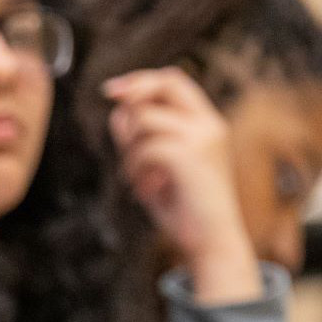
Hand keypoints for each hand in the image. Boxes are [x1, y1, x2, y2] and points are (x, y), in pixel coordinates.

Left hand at [103, 68, 260, 303]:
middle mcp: (209, 124)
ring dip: (129, 147)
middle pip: (165, 82)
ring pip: (145, 118)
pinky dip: (135, 168)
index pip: (174, 80)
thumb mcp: (161, 164)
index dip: (140, 80)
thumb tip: (119, 111)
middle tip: (110, 104)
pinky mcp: (190, 156)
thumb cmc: (185, 207)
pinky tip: (145, 190)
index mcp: (207, 123)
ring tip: (138, 176)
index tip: (113, 91)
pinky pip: (144, 148)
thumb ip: (143, 136)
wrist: (211, 241)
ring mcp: (202, 138)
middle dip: (133, 91)